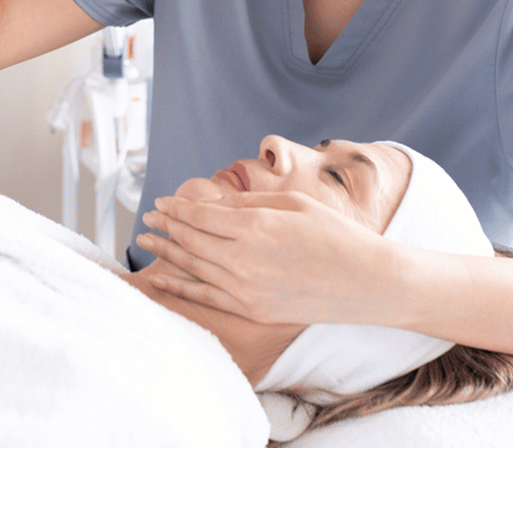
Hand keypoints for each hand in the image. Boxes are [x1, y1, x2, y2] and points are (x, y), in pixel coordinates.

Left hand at [136, 184, 402, 326]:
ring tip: (146, 240)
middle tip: (148, 217)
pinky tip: (161, 277)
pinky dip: (180, 285)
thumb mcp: (295, 204)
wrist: (366, 283)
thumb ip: (250, 202)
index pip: (202, 215)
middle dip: (166, 226)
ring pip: (194, 267)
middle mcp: (246, 259)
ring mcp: (247, 289)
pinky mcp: (251, 311)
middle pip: (192, 240)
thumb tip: (212, 202)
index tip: (161, 201)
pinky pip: (206, 296)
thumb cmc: (335, 234)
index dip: (177, 208)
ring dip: (167, 252)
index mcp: (258, 226)